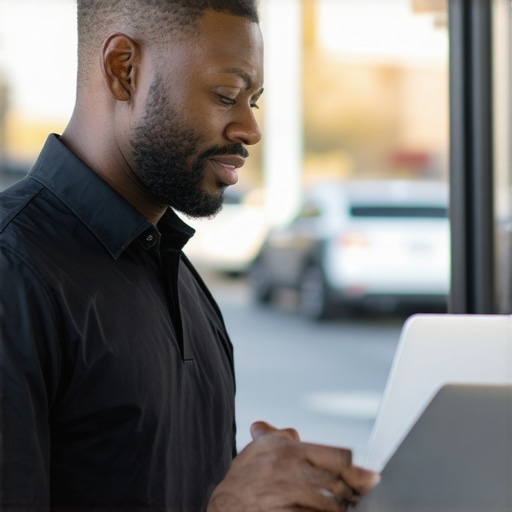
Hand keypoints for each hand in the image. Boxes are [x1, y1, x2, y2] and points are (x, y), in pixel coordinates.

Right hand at [207, 421, 379, 510]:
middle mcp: (292, 473)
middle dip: (357, 488)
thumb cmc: (245, 478)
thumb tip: (294, 432)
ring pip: (332, 504)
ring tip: (357, 505)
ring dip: (347, 505)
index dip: (356, 467)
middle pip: (339, 482)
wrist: (225, 507)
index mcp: (289, 451)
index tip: (371, 474)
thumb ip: (280, 437)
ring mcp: (291, 498)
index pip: (336, 456)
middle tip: (370, 490)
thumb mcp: (260, 449)